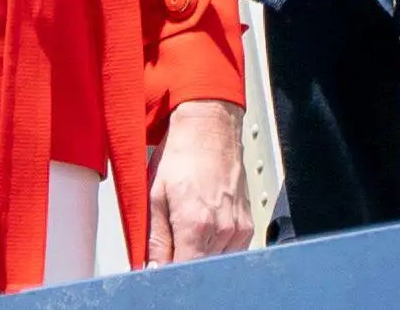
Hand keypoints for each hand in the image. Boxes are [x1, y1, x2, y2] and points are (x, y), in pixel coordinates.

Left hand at [146, 99, 250, 264]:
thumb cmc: (182, 153)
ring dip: (199, 254)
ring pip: (215, 263)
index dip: (167, 272)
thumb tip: (152, 268)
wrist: (209, 126)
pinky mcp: (247, 225)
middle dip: (181, 261)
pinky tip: (204, 224)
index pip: (182, 271)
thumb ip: (154, 239)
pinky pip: (230, 251)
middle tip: (170, 240)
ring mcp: (238, 228)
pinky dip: (214, 246)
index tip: (159, 264)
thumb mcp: (154, 195)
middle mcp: (223, 230)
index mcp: (196, 224)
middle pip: (199, 269)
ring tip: (188, 225)